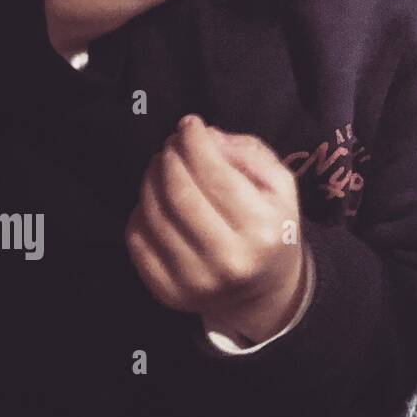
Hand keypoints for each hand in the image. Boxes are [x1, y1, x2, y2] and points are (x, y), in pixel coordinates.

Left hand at [126, 115, 307, 345]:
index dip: (195, 142)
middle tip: (171, 145)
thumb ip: (249, 153)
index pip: (216, 174)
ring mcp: (195, 280)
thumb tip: (205, 136)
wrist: (263, 291)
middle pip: (180, 192)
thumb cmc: (271, 227)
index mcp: (262, 229)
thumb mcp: (280, 186)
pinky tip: (154, 200)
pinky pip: (137, 240)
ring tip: (161, 166)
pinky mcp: (168, 292)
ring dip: (150, 179)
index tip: (189, 124)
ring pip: (153, 214)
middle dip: (169, 157)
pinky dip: (140, 210)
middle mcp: (229, 259)